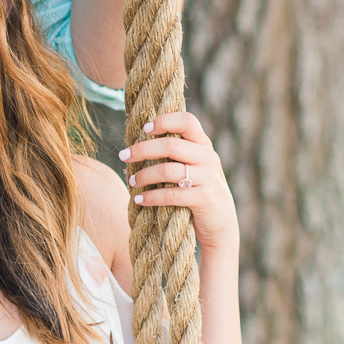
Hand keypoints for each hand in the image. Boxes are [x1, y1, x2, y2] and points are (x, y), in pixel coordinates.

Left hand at [118, 111, 236, 249]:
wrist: (220, 223)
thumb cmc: (198, 190)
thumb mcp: (194, 165)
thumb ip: (178, 152)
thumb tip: (141, 141)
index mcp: (204, 145)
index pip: (187, 121)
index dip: (164, 121)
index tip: (144, 129)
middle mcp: (208, 158)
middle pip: (170, 145)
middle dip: (142, 150)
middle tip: (123, 156)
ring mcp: (208, 178)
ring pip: (167, 170)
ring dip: (143, 176)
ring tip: (131, 181)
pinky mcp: (204, 199)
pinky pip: (170, 194)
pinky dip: (151, 197)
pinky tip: (139, 199)